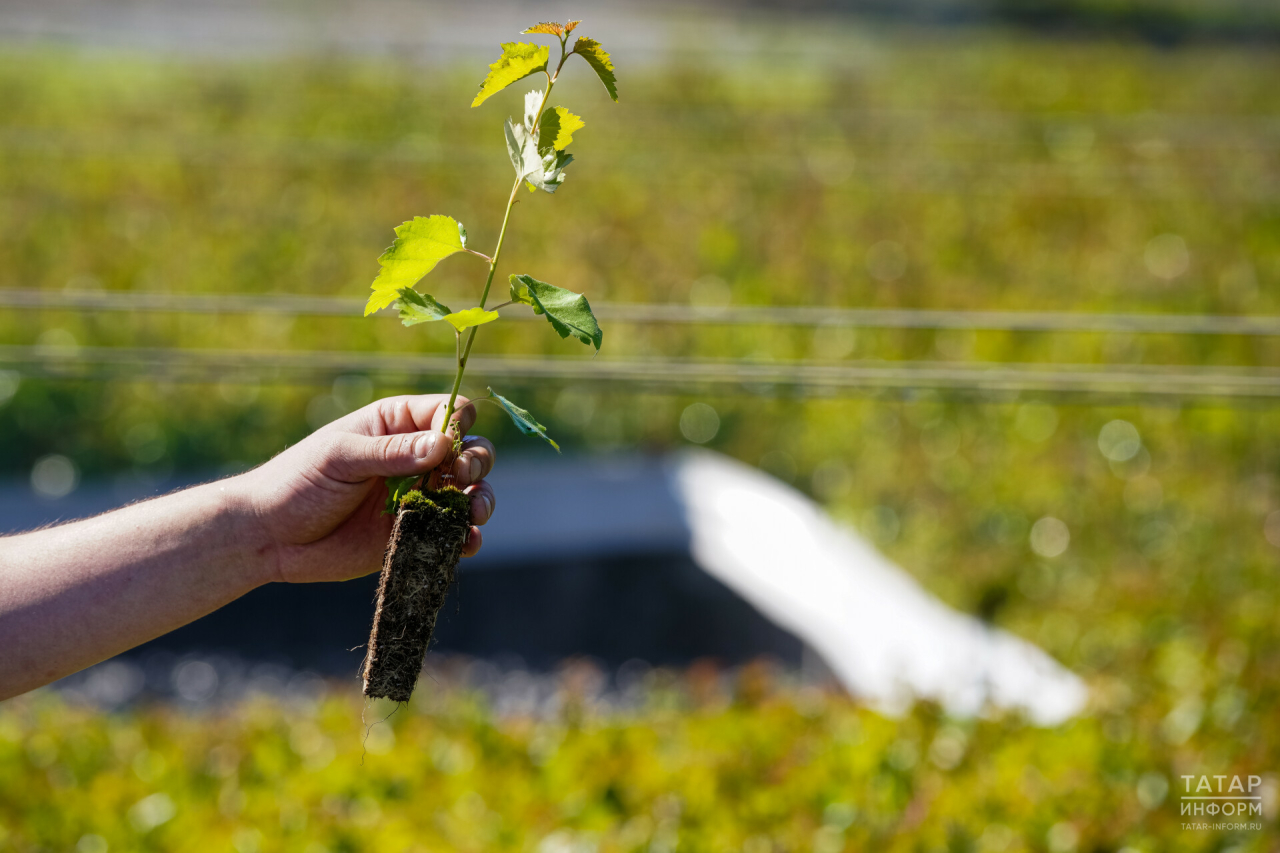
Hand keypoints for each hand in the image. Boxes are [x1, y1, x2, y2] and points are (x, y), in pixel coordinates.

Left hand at [239, 394, 494, 583]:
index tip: (449, 445)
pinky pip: (453, 533)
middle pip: (469, 450)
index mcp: (396, 424)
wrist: (269, 538)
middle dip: (476, 461)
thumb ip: (391, 452)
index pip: (448, 412)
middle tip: (462, 475)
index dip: (458, 425)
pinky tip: (468, 542)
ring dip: (481, 499)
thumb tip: (443, 445)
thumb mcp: (340, 458)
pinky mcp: (414, 533)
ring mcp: (417, 496)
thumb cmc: (297, 482)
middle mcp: (414, 457)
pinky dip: (467, 537)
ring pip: (469, 492)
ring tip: (474, 511)